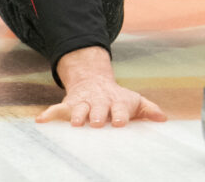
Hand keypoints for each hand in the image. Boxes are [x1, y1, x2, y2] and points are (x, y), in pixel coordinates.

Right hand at [36, 46, 166, 127]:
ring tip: (74, 123)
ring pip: (78, 109)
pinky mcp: (68, 105)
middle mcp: (99, 103)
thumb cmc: (118, 99)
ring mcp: (83, 103)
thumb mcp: (135, 101)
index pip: (119, 109)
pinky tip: (41, 121)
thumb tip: (163, 118)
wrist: (95, 81)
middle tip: (97, 122)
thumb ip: (148, 109)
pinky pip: (56, 110)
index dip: (119, 115)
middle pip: (97, 109)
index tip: (119, 122)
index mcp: (116, 102)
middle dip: (97, 115)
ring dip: (76, 115)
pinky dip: (48, 114)